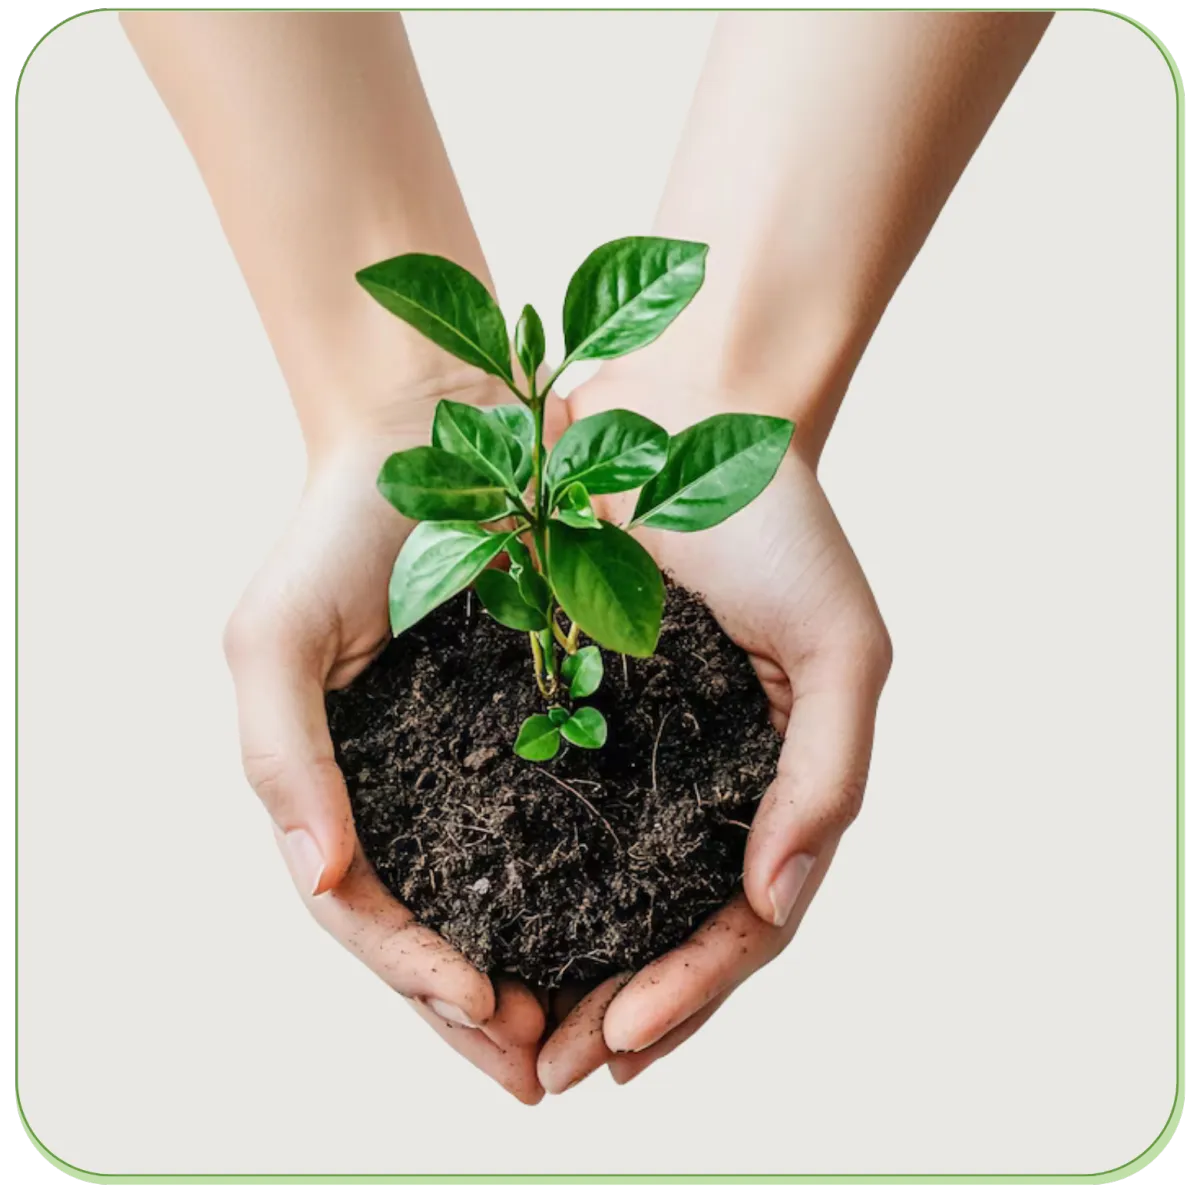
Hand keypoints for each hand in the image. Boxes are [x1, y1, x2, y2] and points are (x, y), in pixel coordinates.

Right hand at [223, 385, 559, 1104]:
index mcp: (335, 786)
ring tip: (587, 1031)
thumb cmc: (338, 533)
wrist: (435, 437)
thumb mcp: (277, 640)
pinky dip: (580, 888)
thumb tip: (321, 882)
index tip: (484, 1006)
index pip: (364, 911)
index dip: (414, 972)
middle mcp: (402, 789)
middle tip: (543, 1073)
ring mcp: (469, 763)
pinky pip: (556, 827)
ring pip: (500, 896)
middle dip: (477, 1012)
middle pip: (433, 928)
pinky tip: (622, 926)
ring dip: (536, 970)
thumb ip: (281, 762)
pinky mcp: (537, 725)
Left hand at [537, 374, 891, 1091]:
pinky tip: (476, 923)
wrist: (683, 418)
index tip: (622, 1043)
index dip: (688, 991)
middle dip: (616, 1009)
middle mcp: (700, 781)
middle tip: (549, 1076)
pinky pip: (540, 810)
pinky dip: (516, 875)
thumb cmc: (779, 526)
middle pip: (663, 927)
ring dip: (557, 966)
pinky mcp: (563, 706)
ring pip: (597, 888)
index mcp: (772, 783)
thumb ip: (827, 776)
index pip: (740, 922)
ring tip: (504, 1036)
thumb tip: (775, 896)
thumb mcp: (842, 649)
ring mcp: (631, 749)